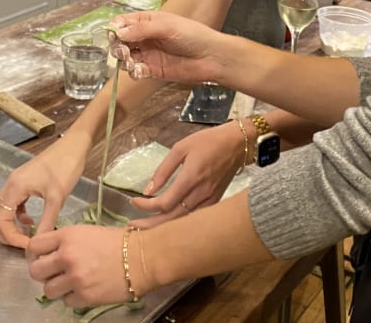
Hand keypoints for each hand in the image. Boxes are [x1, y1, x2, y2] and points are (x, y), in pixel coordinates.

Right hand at [0, 135, 87, 248]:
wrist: (73, 145)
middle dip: (5, 232)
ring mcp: (15, 182)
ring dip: (9, 224)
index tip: (27, 245)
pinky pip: (12, 203)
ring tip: (25, 235)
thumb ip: (46, 222)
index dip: (10, 236)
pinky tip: (31, 220)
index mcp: (15, 187)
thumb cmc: (65, 168)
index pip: (1, 219)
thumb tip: (38, 243)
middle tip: (22, 244)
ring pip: (2, 209)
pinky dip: (16, 215)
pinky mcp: (23, 182)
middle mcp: (10, 184)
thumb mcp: (57, 198)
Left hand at [27, 224, 134, 307]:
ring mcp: (75, 278)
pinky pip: (66, 302)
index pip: (34, 246)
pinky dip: (73, 297)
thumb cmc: (118, 241)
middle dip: (42, 273)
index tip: (42, 257)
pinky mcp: (84, 297)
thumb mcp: (87, 232)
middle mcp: (67, 257)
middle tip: (53, 273)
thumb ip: (66, 241)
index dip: (36, 253)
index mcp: (67, 236)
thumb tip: (50, 253)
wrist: (142, 257)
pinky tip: (84, 289)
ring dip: (57, 288)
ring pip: (48, 290)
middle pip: (35, 271)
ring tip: (70, 283)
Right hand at [109, 12, 230, 84]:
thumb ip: (142, 29)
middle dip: (117, 46)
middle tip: (122, 51)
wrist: (212, 57)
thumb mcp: (166, 26)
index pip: (123, 23)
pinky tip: (138, 71)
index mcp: (148, 22)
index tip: (113, 35)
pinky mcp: (153, 70)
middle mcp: (146, 37)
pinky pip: (136, 72)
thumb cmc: (194, 35)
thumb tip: (119, 32)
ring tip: (131, 61)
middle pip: (121, 41)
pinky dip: (133, 72)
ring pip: (126, 57)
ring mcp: (149, 54)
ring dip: (124, 60)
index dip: (115, 28)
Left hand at [129, 125, 244, 226]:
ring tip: (146, 228)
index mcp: (191, 178)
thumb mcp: (181, 148)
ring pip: (184, 222)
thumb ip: (163, 170)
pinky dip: (180, 223)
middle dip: (150, 225)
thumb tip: (148, 190)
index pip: (165, 203)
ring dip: (164, 227)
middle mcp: (201, 194)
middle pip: (173, 219)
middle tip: (132, 226)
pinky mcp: (216, 203)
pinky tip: (168, 223)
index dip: (146, 206)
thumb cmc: (208, 142)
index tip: (134, 200)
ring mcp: (210, 201)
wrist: (238, 144)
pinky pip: (195, 219)